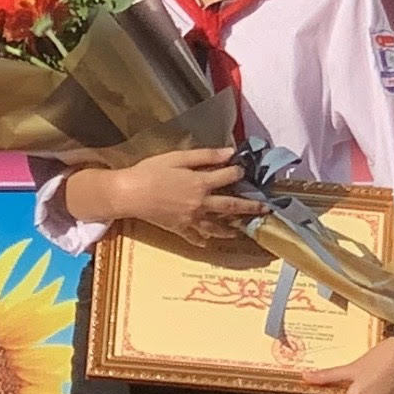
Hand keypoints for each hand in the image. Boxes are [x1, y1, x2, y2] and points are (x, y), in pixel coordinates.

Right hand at [108, 147, 251, 245]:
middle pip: (231, 206)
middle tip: (265, 210)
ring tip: (242, 229)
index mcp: (201, 183)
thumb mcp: (177, 157)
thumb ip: (205, 156)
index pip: (228, 177)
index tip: (244, 170)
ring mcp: (191, 218)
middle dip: (250, 207)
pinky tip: (208, 241)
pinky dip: (203, 240)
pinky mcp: (179, 228)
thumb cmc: (150, 171)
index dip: (238, 172)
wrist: (128, 193)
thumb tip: (230, 153)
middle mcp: (201, 203)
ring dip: (232, 228)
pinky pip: (195, 236)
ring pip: (217, 226)